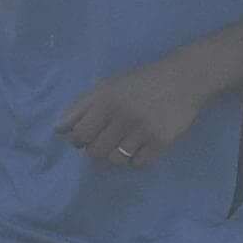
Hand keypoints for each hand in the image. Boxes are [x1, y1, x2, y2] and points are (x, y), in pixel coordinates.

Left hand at [57, 46, 222, 171]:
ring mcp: (142, 130)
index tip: (89, 135)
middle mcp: (122, 115)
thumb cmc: (141, 82)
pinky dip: (137, 158)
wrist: (184, 79)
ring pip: (115, 159)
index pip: (79, 134)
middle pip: (95, 151)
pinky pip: (138, 163)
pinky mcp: (160, 142)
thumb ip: (81, 106)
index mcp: (106, 100)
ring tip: (126, 141)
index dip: (79, 139)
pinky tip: (142, 144)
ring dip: (117, 154)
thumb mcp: (108, 86)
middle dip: (97, 149)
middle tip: (109, 137)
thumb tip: (58, 130)